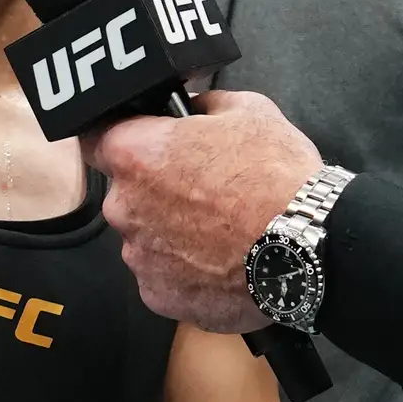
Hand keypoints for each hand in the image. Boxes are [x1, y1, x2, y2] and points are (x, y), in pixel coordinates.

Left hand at [84, 88, 326, 332]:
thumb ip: (203, 105)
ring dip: (170, 233)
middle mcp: (123, 207)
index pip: (96, 138)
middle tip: (202, 190)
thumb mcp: (247, 111)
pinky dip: (185, 271)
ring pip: (145, 237)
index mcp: (135, 155)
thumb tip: (191, 108)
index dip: (120, 139)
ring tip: (219, 231)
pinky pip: (163, 277)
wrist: (307, 248)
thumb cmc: (275, 176)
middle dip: (155, 190)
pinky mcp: (159, 296)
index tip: (143, 143)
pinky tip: (220, 262)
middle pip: (126, 193)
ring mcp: (138, 257)